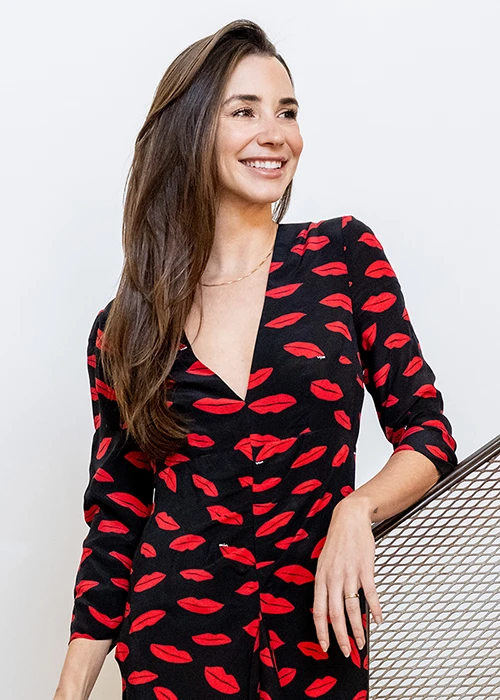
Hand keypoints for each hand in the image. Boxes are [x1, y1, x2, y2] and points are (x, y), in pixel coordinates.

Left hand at [312, 496, 382, 656]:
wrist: (349, 518)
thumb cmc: (337, 542)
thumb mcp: (324, 562)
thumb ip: (326, 583)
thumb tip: (329, 606)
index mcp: (321, 577)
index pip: (318, 610)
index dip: (321, 631)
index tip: (325, 646)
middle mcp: (333, 577)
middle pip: (335, 614)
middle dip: (340, 637)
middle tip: (346, 652)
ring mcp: (349, 573)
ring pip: (352, 608)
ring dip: (358, 628)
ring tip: (362, 642)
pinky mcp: (364, 568)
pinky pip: (370, 594)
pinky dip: (375, 609)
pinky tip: (378, 620)